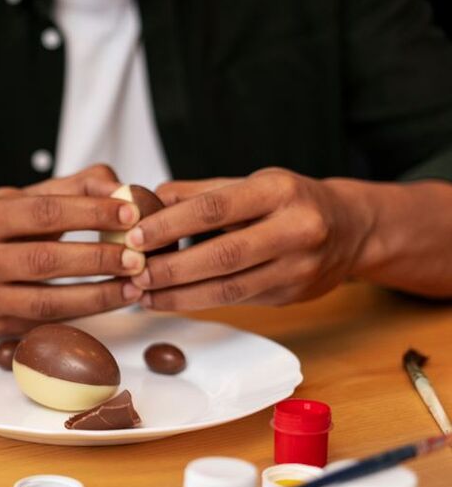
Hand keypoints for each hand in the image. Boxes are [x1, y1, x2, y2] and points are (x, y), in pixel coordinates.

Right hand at [0, 165, 147, 335]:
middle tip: (138, 256)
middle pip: (45, 259)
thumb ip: (75, 188)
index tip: (130, 214)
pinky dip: (84, 314)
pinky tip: (112, 302)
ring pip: (47, 302)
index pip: (44, 212)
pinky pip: (46, 324)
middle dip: (98, 258)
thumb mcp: (24, 200)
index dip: (91, 213)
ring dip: (97, 295)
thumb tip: (123, 191)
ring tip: (134, 286)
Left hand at [124, 168, 374, 309]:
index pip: (216, 208)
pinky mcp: (292, 295)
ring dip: (179, 295)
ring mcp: (298, 267)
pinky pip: (237, 302)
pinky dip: (198, 302)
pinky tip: (168, 300)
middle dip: (172, 268)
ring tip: (143, 295)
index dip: (172, 224)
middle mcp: (295, 229)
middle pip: (223, 256)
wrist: (352, 230)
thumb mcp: (250, 184)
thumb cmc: (289, 201)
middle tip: (134, 273)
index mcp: (279, 191)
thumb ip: (198, 193)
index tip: (135, 236)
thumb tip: (142, 202)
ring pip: (229, 289)